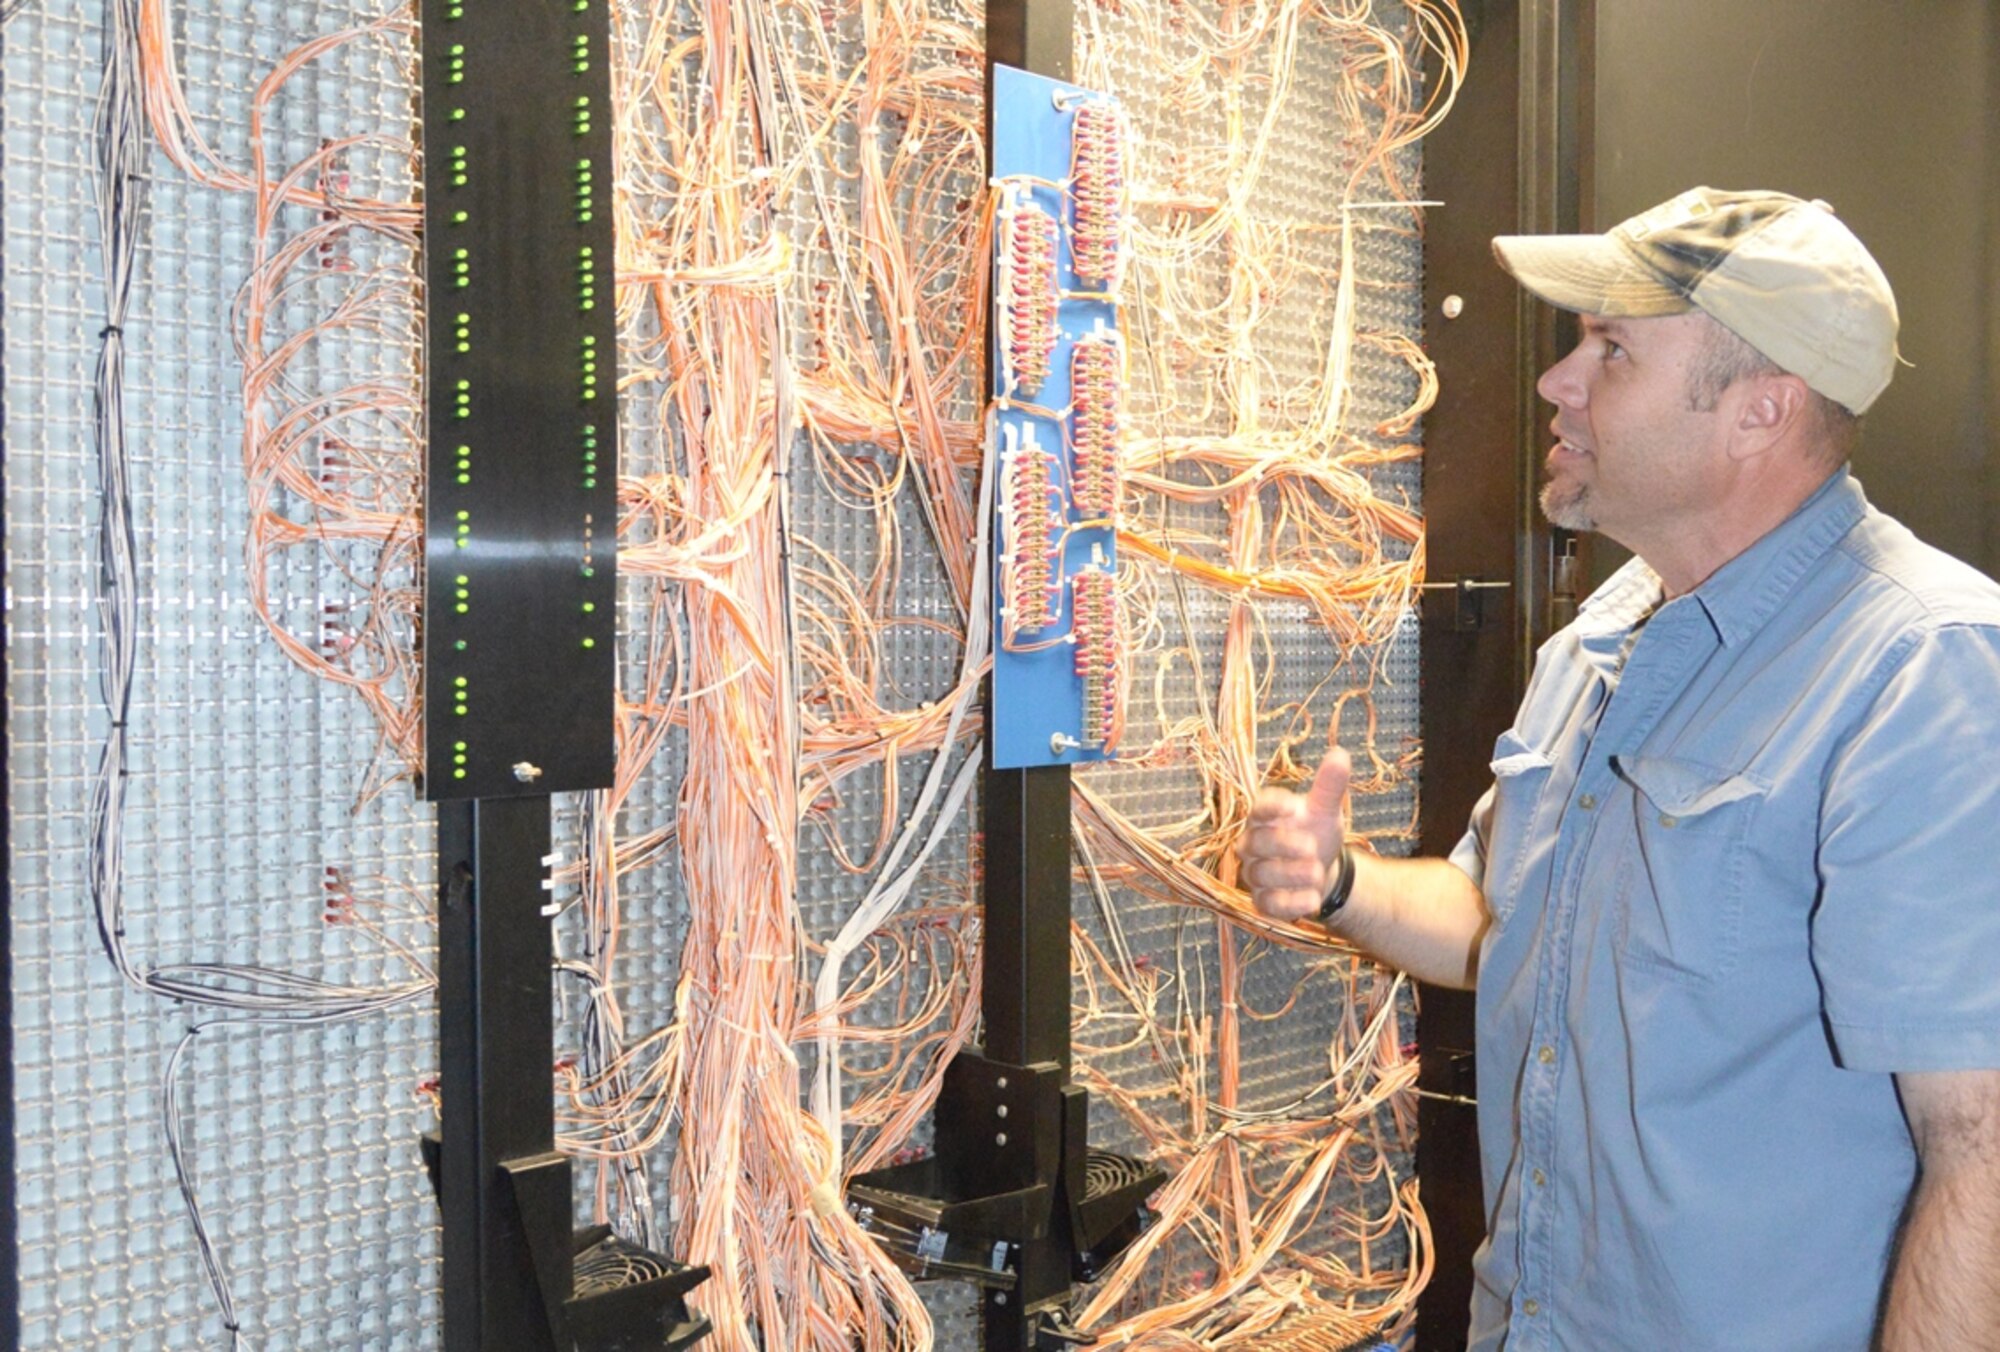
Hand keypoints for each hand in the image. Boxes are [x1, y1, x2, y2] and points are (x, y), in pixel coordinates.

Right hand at [1237, 748, 1349, 921]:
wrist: (1320, 870)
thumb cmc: (1315, 832)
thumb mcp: (1325, 809)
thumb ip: (1329, 785)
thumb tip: (1340, 753)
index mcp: (1265, 815)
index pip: (1260, 808)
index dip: (1272, 808)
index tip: (1293, 807)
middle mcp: (1253, 843)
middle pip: (1257, 843)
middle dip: (1283, 845)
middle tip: (1311, 847)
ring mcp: (1256, 873)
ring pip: (1261, 875)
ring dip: (1289, 874)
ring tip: (1317, 872)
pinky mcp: (1263, 900)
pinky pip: (1268, 904)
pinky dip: (1290, 904)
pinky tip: (1313, 900)